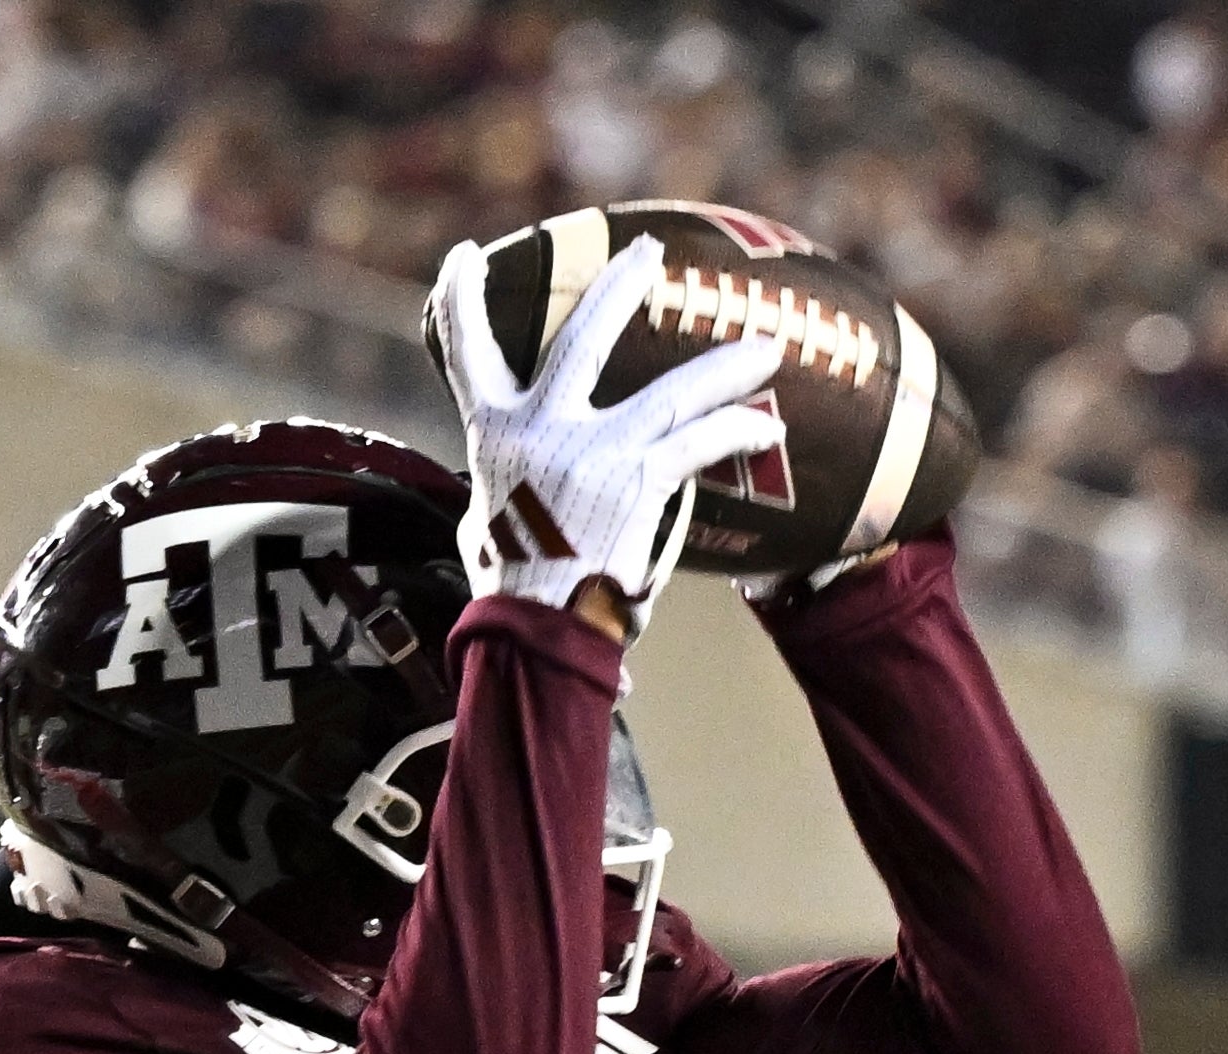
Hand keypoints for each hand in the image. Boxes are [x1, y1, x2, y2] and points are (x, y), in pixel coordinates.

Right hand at [423, 235, 785, 628]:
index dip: (460, 300)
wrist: (539, 629)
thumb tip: (508, 484)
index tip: (462, 257)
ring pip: (673, 392)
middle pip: (585, 338)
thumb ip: (504, 482)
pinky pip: (701, 442)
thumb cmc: (511, 587)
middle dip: (621, 287)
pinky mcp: (638, 478)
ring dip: (725, 368)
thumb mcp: (484, 521)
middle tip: (649, 251)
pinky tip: (767, 427)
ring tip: (765, 349)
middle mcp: (539, 429)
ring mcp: (592, 449)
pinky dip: (737, 432)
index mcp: (493, 435)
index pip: (468, 353)